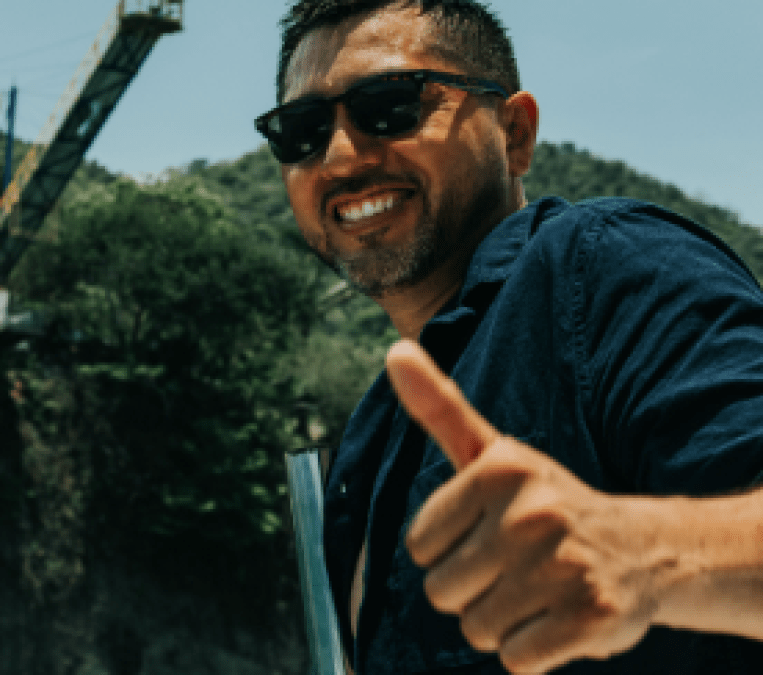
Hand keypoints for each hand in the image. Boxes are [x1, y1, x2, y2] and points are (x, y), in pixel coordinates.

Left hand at [387, 340, 675, 673]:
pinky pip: (516, 660)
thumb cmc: (544, 503)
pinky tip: (560, 618)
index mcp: (499, 471)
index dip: (449, 551)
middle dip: (472, 591)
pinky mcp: (592, 619)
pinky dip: (532, 652)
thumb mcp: (491, 454)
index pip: (419, 547)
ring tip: (537, 591)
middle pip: (441, 591)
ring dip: (501, 623)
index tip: (489, 534)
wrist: (643, 550)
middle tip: (516, 567)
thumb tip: (394, 350)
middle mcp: (533, 513)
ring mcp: (566, 566)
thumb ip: (439, 408)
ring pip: (476, 628)